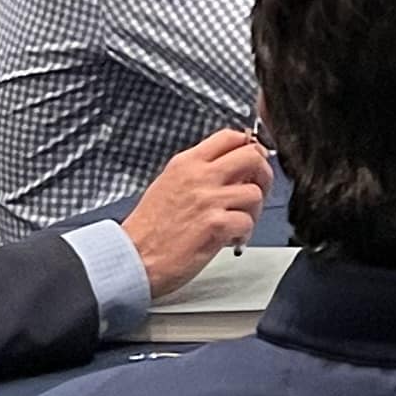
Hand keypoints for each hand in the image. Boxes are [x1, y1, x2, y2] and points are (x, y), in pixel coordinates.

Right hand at [118, 128, 270, 295]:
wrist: (132, 258)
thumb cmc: (149, 228)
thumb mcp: (169, 184)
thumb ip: (199, 172)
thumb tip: (233, 169)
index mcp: (187, 163)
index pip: (230, 136)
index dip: (250, 147)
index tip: (253, 162)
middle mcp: (199, 176)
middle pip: (252, 156)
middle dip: (263, 173)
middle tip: (257, 190)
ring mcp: (208, 200)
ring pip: (255, 192)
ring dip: (253, 210)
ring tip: (239, 222)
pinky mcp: (215, 225)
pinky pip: (248, 222)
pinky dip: (244, 233)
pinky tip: (231, 240)